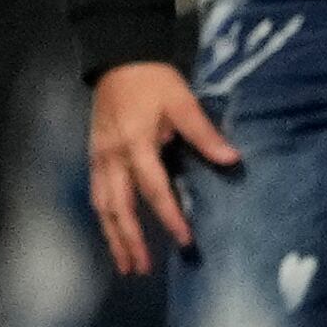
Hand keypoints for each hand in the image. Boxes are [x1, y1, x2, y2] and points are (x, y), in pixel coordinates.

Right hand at [87, 58, 239, 278]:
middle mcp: (112, 158)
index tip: (184, 240)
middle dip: (130, 241)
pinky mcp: (93, 156)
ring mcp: (99, 158)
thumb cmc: (153, 80)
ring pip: (102, 206)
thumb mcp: (182, 102)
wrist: (118, 56)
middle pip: (119, 209)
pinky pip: (97, 195)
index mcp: (136, 145)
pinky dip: (105, 218)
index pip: (154, 190)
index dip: (170, 217)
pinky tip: (112, 232)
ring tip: (125, 263)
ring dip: (113, 236)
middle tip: (142, 269)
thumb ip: (204, 134)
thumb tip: (232, 159)